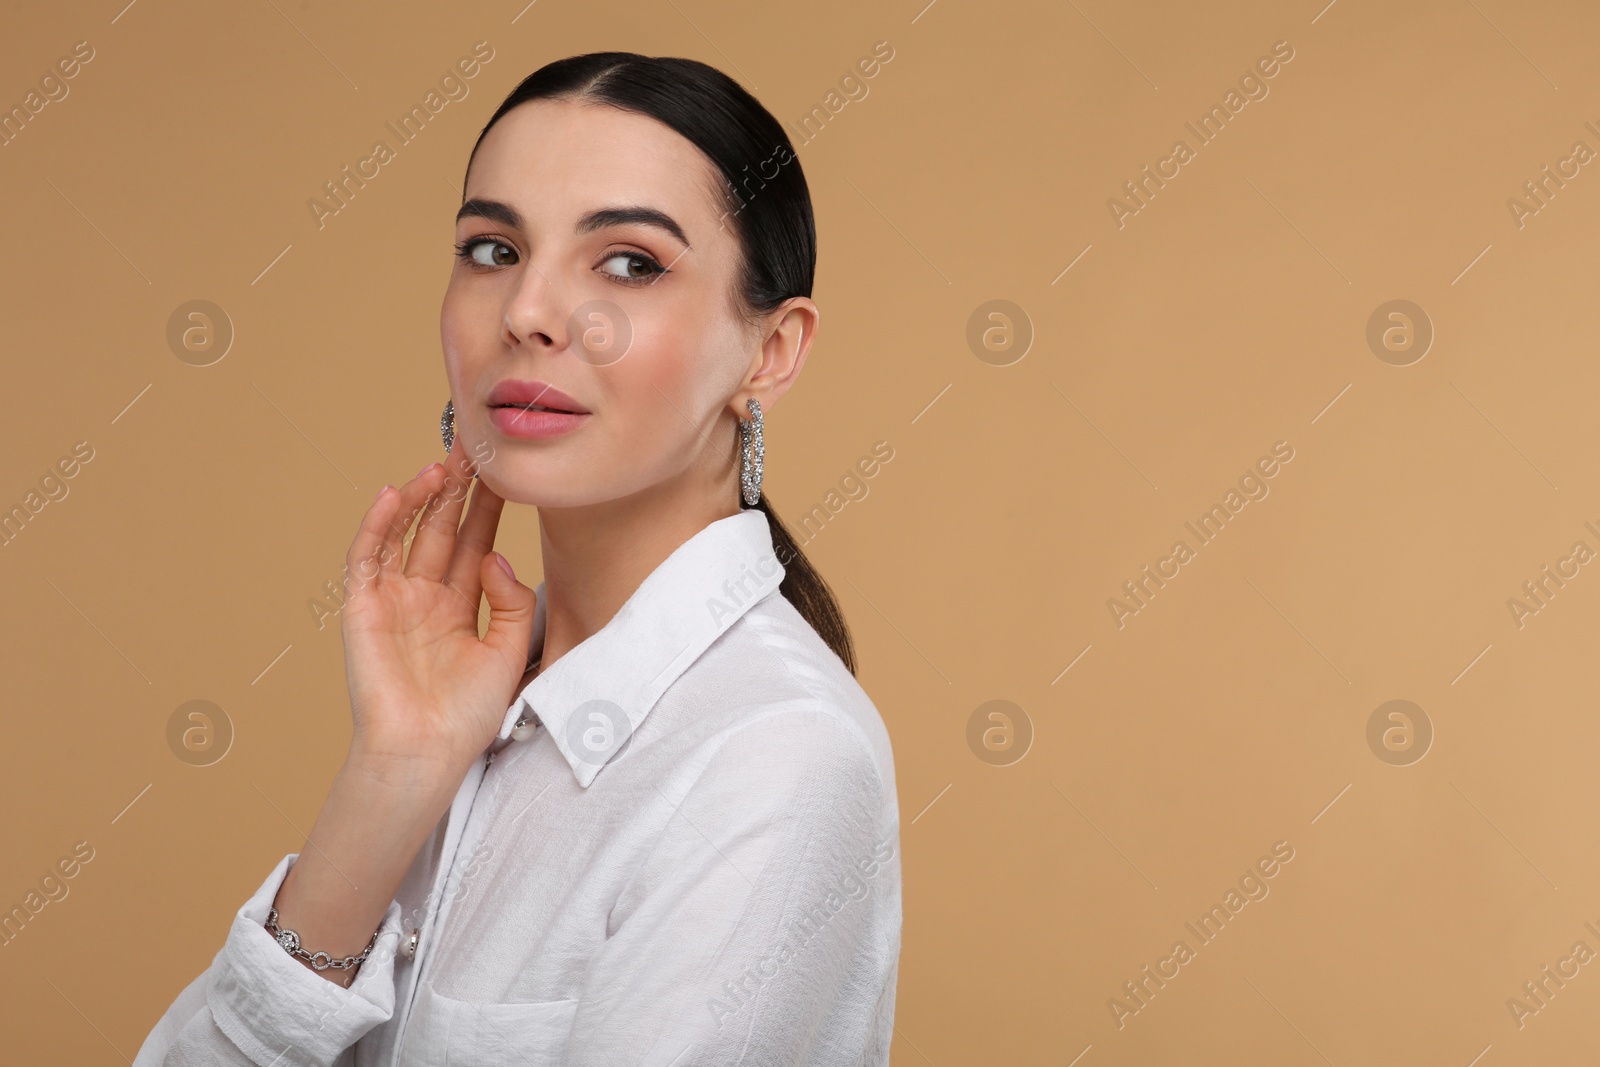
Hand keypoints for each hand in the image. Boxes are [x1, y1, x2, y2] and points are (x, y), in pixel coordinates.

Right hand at [339, 440, 536, 782]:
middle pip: (441, 529)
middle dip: (456, 489)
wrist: (426, 752)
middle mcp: (425, 596)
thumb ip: (510, 600)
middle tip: (474, 447)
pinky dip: (379, 525)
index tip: (504, 470)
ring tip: (443, 465)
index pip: (476, 543)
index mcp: (459, 606)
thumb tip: (497, 556)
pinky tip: (396, 494)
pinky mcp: (362, 608)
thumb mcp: (508, 650)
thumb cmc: (467, 714)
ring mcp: (392, 599)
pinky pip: (368, 557)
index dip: (487, 507)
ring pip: (405, 535)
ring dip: (422, 498)